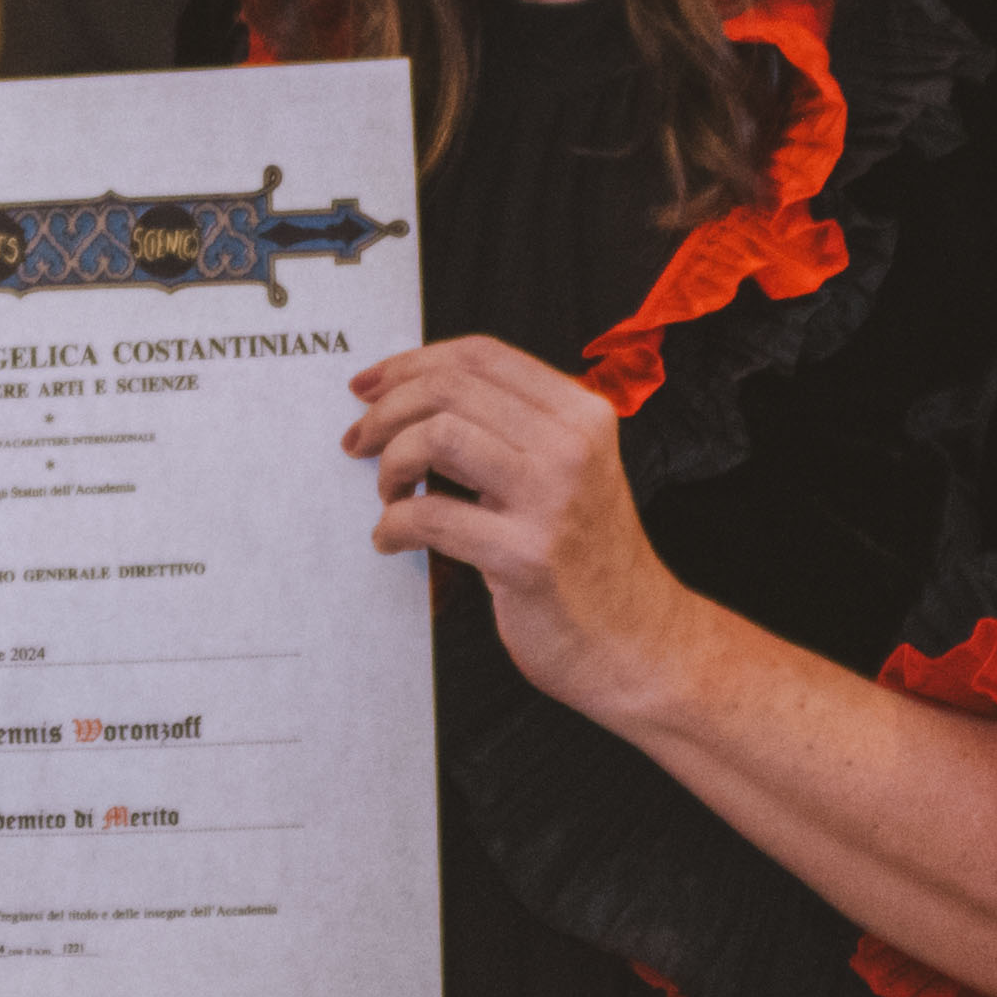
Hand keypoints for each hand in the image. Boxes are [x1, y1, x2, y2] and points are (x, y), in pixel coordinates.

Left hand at [349, 336, 717, 729]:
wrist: (637, 641)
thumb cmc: (588, 557)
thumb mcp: (569, 470)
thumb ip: (514, 429)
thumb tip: (415, 394)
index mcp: (582, 413)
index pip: (480, 355)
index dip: (411, 362)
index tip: (370, 385)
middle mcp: (573, 446)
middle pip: (449, 389)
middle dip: (386, 411)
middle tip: (360, 442)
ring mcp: (553, 500)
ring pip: (437, 437)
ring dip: (391, 463)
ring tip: (390, 494)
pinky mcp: (526, 557)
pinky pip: (431, 517)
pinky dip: (394, 525)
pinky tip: (392, 538)